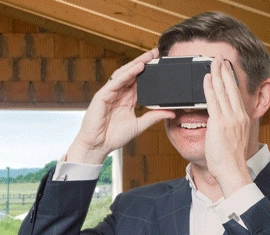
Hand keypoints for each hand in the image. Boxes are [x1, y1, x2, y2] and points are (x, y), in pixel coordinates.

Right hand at [66, 49, 174, 163]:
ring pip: (124, 74)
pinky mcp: (102, 95)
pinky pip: (116, 82)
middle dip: (143, 62)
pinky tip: (137, 68)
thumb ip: (153, 117)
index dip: (148, 72)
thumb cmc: (113, 137)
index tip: (160, 63)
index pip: (139, 81)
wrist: (98, 146)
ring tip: (148, 57)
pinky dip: (127, 74)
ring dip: (136, 64)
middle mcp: (118, 94)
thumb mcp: (139, 125)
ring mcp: (109, 93)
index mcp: (127, 99)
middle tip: (156, 53)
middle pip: (131, 74)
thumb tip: (171, 113)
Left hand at [203, 58, 253, 196]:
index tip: (227, 69)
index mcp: (242, 118)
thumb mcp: (233, 138)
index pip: (236, 94)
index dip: (231, 80)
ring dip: (217, 74)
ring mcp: (230, 118)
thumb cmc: (229, 159)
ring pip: (223, 91)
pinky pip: (213, 101)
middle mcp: (238, 115)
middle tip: (220, 58)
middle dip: (225, 71)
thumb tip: (219, 122)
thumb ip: (227, 127)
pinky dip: (210, 88)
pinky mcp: (220, 122)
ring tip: (213, 62)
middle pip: (231, 88)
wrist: (232, 170)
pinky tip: (206, 78)